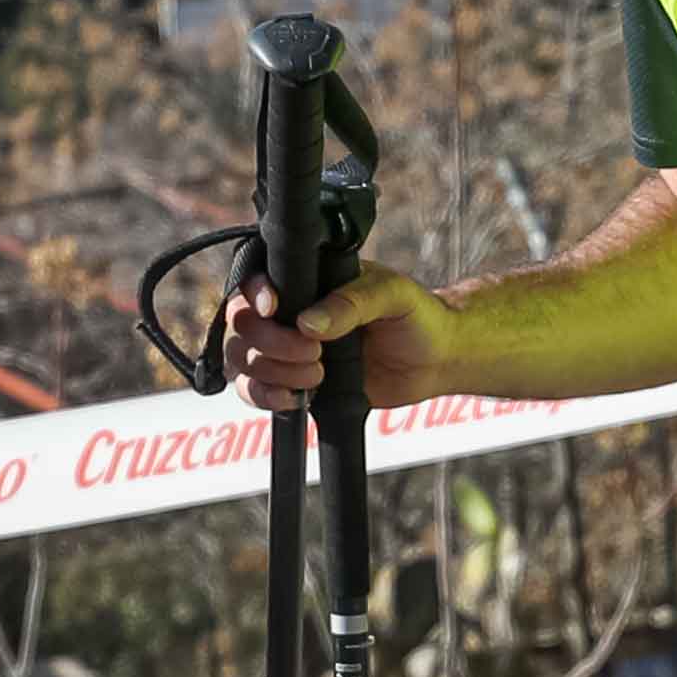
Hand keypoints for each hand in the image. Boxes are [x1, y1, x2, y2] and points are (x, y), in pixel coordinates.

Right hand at [222, 262, 449, 415]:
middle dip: (271, 343)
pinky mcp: (292, 381)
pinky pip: (253, 390)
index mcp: (307, 278)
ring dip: (271, 371)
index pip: (254, 278)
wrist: (435, 361)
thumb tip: (307, 324)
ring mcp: (286, 347)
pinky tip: (296, 397)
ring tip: (318, 375)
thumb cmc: (416, 315)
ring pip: (241, 358)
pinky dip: (265, 396)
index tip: (274, 310)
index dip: (254, 296)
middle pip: (240, 323)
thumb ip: (351, 304)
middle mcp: (288, 310)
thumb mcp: (392, 296)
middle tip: (314, 352)